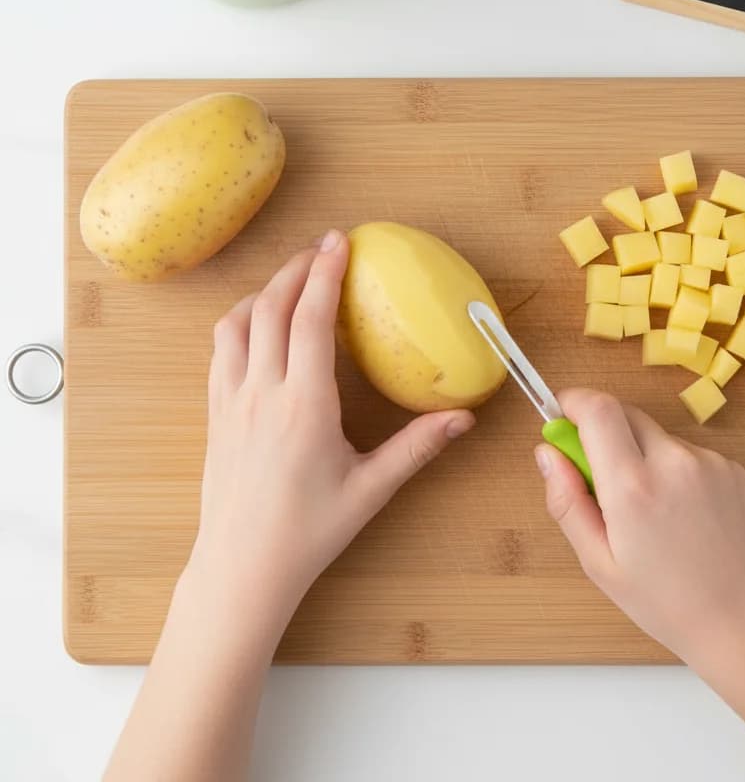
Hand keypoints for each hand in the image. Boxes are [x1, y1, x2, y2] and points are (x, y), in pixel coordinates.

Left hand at [190, 230, 475, 623]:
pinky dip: (240, 320)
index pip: (310, 320)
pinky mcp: (214, 414)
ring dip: (264, 290)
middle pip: (270, 308)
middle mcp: (262, 393)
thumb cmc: (308, 532)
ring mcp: (230, 401)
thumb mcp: (371, 489)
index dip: (326, 274)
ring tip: (293, 278)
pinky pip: (220, 350)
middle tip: (324, 246)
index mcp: (304, 406)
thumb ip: (417, 447)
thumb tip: (465, 418)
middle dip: (297, 268)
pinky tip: (258, 323)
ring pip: (236, 323)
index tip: (341, 241)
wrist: (241, 569)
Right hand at [534, 389, 744, 665]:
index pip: (597, 408)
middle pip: (624, 413)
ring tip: (653, 514)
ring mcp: (708, 461)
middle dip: (602, 431)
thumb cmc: (665, 602)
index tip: (560, 416)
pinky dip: (674, 471)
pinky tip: (684, 517)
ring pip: (656, 436)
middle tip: (600, 479)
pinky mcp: (732, 467)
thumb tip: (546, 452)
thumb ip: (566, 501)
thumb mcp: (599, 562)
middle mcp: (673, 462)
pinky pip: (687, 454)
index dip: (573, 401)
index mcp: (632, 487)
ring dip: (641, 456)